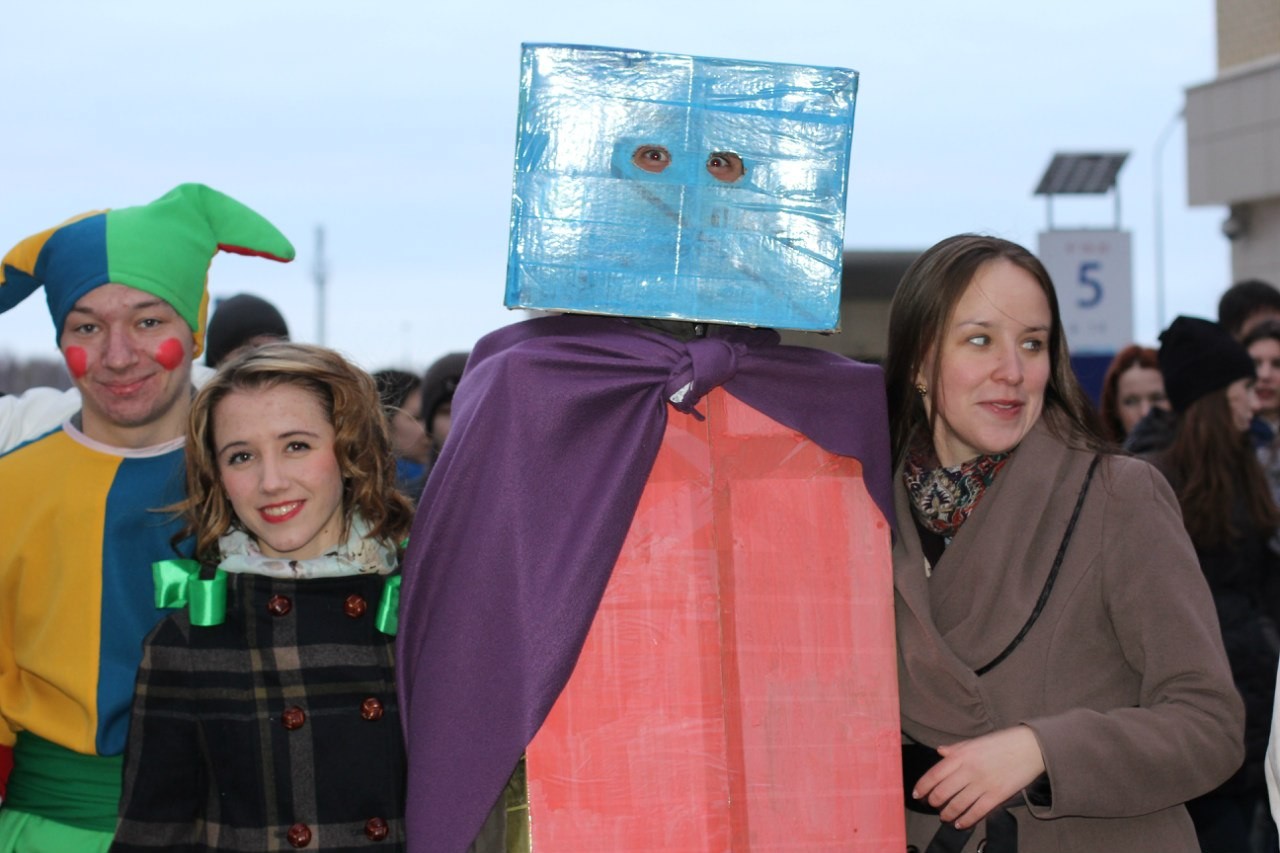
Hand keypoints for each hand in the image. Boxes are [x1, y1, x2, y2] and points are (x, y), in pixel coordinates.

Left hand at [911, 726, 1046, 829]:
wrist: (1030, 747)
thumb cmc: (1001, 743)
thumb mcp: (975, 742)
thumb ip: (956, 749)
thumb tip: (940, 751)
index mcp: (961, 755)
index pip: (934, 774)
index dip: (922, 786)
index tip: (917, 794)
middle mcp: (969, 770)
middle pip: (943, 792)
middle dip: (933, 802)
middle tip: (932, 805)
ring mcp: (983, 784)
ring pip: (957, 805)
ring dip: (947, 814)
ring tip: (944, 816)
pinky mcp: (997, 795)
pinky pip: (976, 812)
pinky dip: (965, 820)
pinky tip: (959, 823)